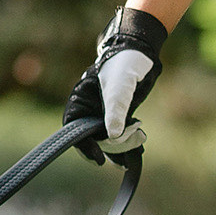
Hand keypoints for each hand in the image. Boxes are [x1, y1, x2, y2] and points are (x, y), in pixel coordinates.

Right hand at [64, 7, 166, 158]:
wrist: (142, 54)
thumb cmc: (124, 65)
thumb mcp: (120, 88)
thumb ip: (115, 111)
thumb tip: (112, 137)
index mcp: (80, 101)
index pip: (74, 130)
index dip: (84, 146)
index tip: (99, 159)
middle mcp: (90, 110)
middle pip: (93, 139)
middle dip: (109, 148)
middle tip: (127, 152)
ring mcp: (105, 114)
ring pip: (108, 140)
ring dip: (120, 150)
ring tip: (133, 160)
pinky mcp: (120, 116)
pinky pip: (120, 136)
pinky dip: (128, 145)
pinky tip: (137, 152)